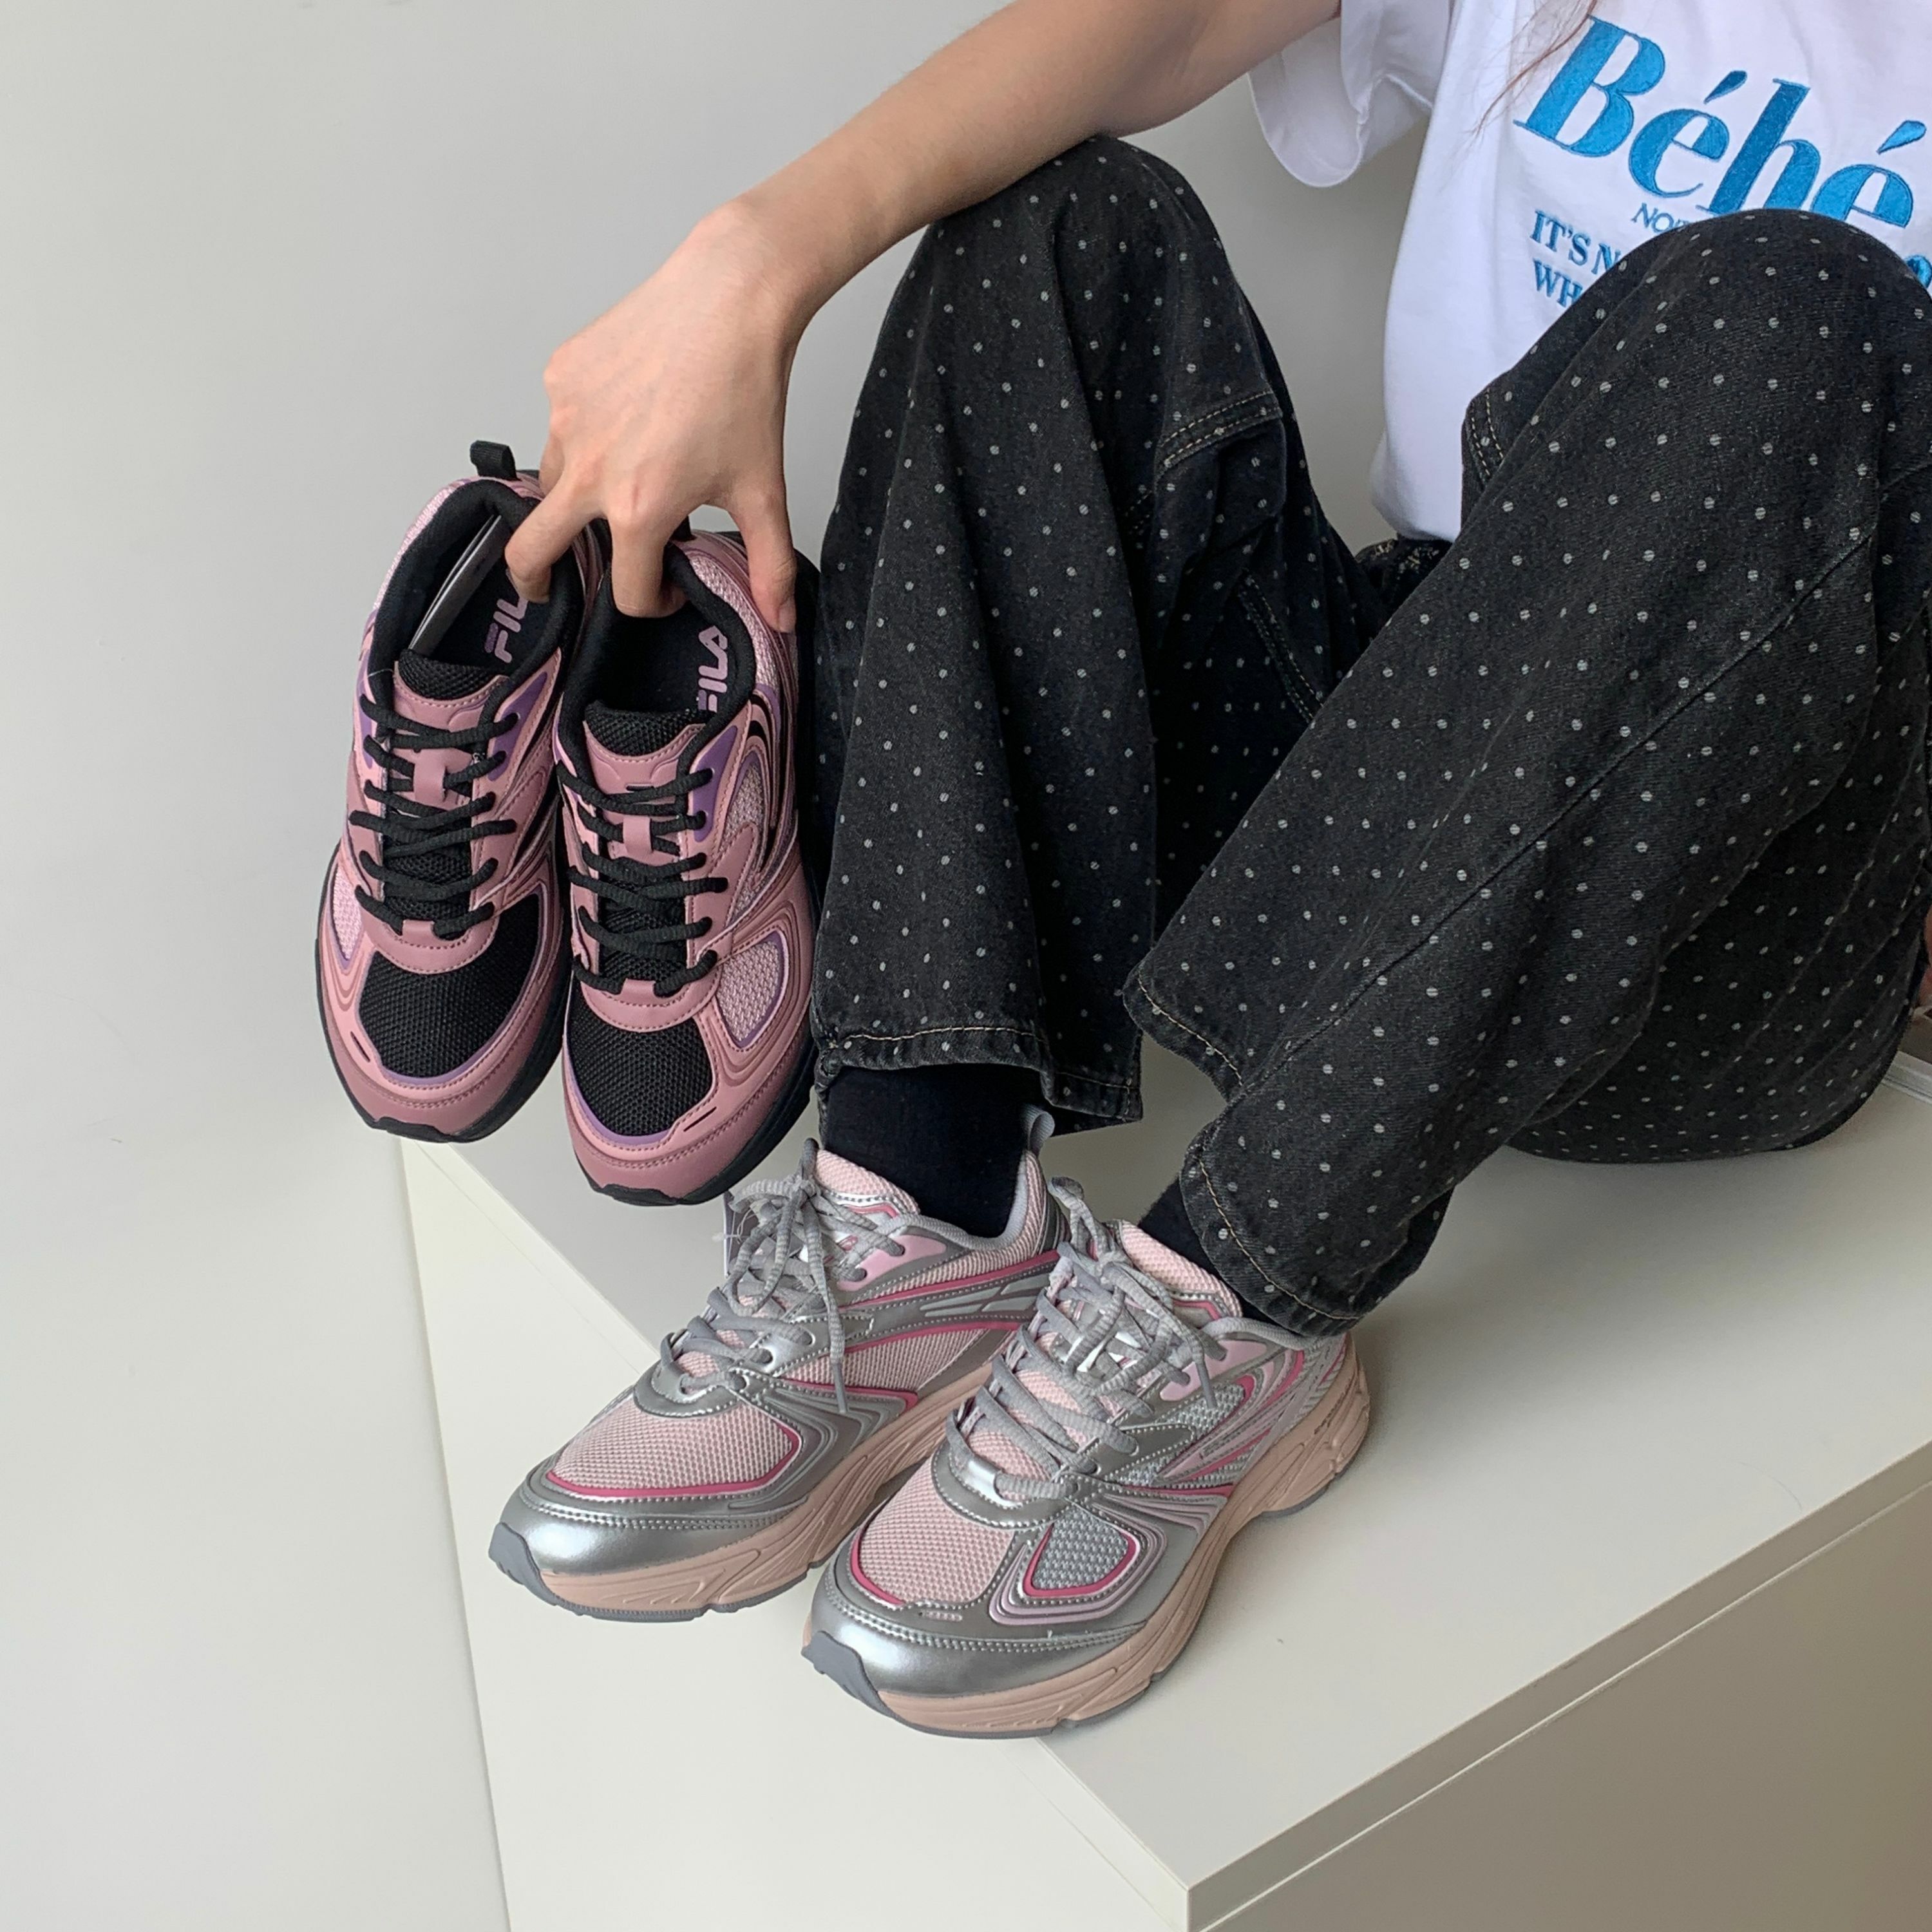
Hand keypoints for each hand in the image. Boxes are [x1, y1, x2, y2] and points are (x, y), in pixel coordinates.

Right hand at [506, 203, 804, 626]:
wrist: (729, 300)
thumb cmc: (746, 392)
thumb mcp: (764, 491)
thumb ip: (770, 565)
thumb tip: (781, 620)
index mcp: (637, 509)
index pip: (625, 592)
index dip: (652, 601)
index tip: (667, 584)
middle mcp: (588, 470)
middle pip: (530, 554)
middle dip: (535, 583)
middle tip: (548, 588)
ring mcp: (565, 420)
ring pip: (548, 485)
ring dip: (571, 501)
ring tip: (616, 485)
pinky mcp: (558, 377)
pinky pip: (558, 424)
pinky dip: (582, 436)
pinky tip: (626, 417)